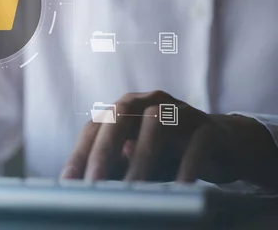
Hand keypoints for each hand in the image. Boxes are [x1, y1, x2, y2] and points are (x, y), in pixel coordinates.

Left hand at [61, 91, 277, 188]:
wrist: (223, 145)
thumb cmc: (169, 153)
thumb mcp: (136, 160)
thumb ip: (115, 166)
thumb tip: (85, 184)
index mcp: (125, 108)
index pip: (95, 126)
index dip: (80, 152)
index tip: (68, 181)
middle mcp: (149, 102)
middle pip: (119, 115)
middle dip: (103, 150)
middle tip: (94, 182)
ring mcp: (179, 111)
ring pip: (156, 124)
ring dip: (141, 157)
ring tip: (133, 189)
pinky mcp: (208, 127)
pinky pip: (196, 143)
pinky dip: (186, 165)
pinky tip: (179, 187)